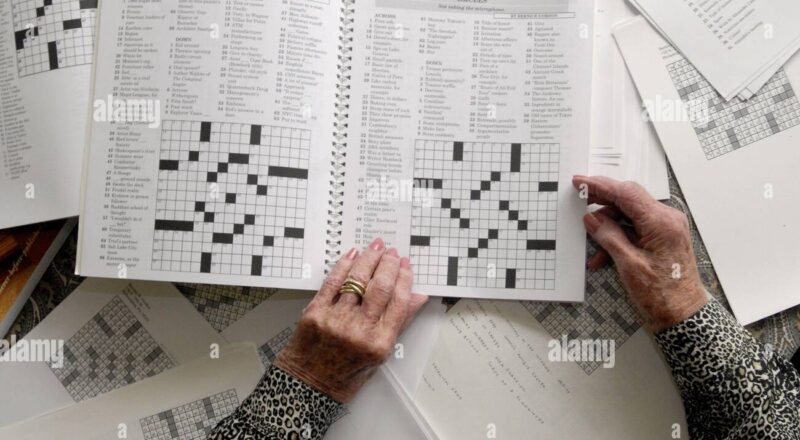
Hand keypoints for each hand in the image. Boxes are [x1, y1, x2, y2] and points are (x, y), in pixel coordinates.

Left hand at [274, 238, 428, 401]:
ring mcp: (336, 320)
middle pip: (380, 287)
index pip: (398, 302)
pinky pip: (333, 282)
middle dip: (388, 264)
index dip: (404, 279)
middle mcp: (358, 331)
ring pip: (357, 279)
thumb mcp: (380, 355)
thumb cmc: (346, 374)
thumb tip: (417, 297)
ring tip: (376, 247)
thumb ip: (399, 324)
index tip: (406, 265)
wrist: (309, 384)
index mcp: (379, 344)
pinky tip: (353, 255)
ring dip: (369, 259)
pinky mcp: (315, 312)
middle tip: (393, 253)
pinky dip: (344, 266)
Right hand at [572, 176, 706, 332]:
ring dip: (609, 227)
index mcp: (661, 223)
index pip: (626, 193)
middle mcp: (667, 220)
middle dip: (602, 203)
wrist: (683, 316)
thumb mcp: (628, 265)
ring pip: (629, 214)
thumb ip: (609, 236)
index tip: (580, 182)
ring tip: (595, 248)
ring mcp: (666, 228)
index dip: (600, 185)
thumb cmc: (662, 295)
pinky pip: (636, 227)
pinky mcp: (663, 237)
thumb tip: (592, 219)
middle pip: (628, 200)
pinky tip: (605, 255)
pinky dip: (619, 236)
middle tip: (580, 202)